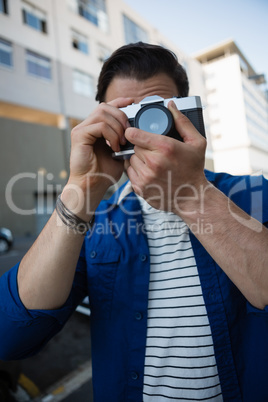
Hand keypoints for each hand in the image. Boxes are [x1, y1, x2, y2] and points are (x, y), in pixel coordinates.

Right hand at [65, 97, 132, 192]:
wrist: (92, 185)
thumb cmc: (104, 172)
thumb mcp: (120, 152)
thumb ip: (124, 138)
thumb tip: (136, 128)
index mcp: (96, 128)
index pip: (107, 106)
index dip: (120, 102)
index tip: (132, 102)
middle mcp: (87, 126)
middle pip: (105, 107)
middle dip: (121, 117)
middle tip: (128, 134)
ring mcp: (81, 129)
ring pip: (103, 114)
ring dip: (117, 127)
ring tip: (121, 143)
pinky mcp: (79, 135)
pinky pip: (100, 125)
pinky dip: (111, 135)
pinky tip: (114, 148)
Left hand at [125, 101, 207, 215]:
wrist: (192, 198)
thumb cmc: (194, 169)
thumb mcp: (196, 142)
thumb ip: (182, 121)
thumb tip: (170, 105)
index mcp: (164, 148)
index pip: (133, 134)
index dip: (133, 132)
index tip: (135, 133)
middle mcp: (152, 162)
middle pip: (133, 147)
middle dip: (140, 147)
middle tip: (152, 150)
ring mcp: (145, 177)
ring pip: (130, 160)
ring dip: (137, 159)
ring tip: (151, 162)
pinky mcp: (140, 188)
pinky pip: (129, 174)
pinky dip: (136, 172)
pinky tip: (148, 172)